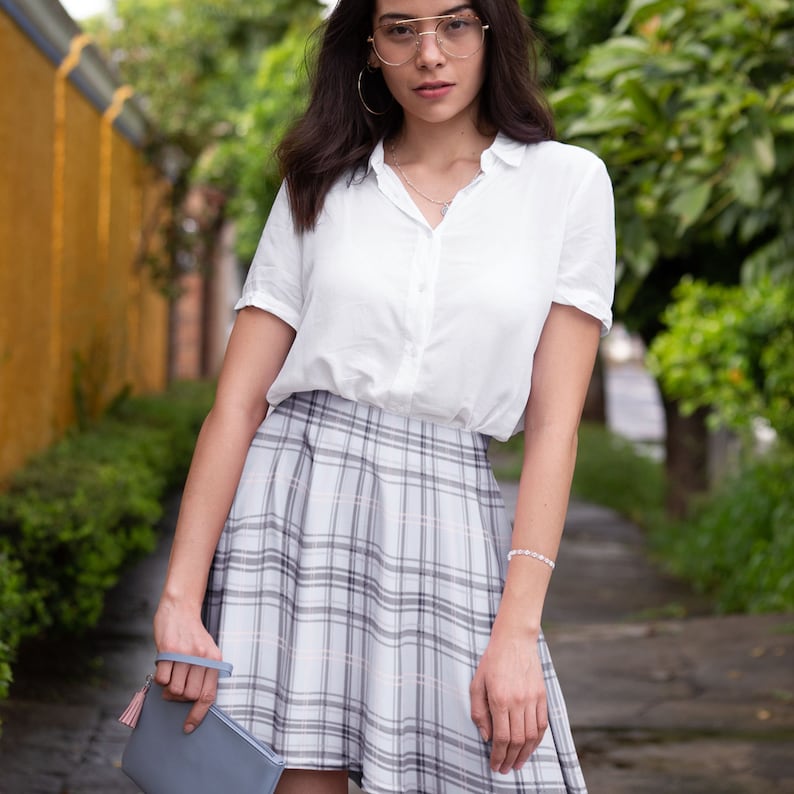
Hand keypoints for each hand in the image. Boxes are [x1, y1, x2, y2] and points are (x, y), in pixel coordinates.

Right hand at [153, 599, 222, 733]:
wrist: (181, 608)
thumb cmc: (192, 634)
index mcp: (214, 660)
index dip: (198, 715)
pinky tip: (164, 666)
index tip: (188, 727)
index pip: (208, 695)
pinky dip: (160, 678)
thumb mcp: (206, 651)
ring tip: (170, 674)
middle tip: (175, 686)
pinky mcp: (168, 650)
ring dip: (169, 688)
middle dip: (180, 697)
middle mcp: (202, 658)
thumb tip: (193, 701)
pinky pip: (162, 678)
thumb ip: (203, 673)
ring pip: (175, 689)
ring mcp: (185, 654)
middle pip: (189, 695)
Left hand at [469, 628, 547, 773]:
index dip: (498, 755)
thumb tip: (486, 737)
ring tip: (517, 763)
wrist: (514, 639)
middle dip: (510, 759)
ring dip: (525, 754)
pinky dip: (537, 739)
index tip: (494, 764)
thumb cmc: (492, 660)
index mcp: (499, 698)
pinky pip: (542, 724)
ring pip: (531, 736)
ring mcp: (532, 698)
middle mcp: (518, 701)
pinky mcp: (542, 695)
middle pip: (517, 741)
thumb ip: (478, 712)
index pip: (501, 737)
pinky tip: (530, 747)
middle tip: (504, 769)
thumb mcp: (476, 683)